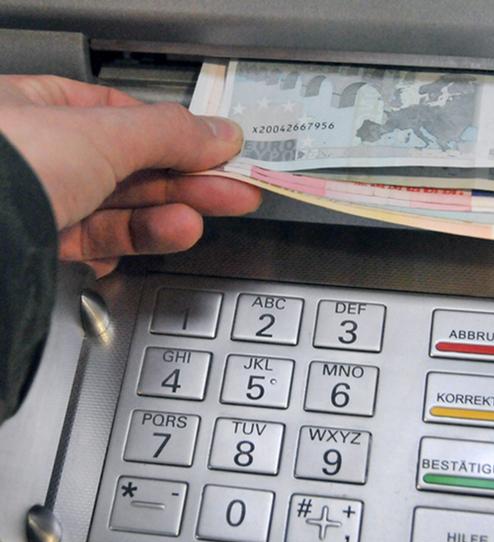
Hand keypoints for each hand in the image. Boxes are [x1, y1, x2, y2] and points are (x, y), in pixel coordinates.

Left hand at [0, 75, 260, 276]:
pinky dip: (123, 244)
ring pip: (116, 207)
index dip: (177, 134)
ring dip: (164, 217)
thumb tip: (221, 133)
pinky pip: (93, 240)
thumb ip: (167, 134)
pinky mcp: (39, 243)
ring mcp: (38, 200)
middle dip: (188, 181)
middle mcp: (38, 152)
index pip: (124, 115)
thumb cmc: (6, 165)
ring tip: (198, 221)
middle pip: (130, 166)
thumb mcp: (100, 135)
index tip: (218, 152)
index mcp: (38, 106)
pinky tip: (139, 247)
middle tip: (235, 192)